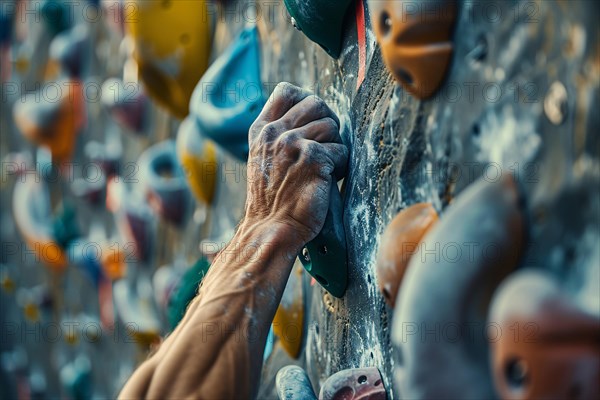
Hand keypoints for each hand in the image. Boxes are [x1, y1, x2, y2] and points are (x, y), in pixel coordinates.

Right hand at [244, 82, 347, 249]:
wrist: (271, 228)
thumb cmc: (272, 199)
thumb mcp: (263, 158)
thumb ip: (278, 134)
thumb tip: (313, 114)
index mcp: (261, 130)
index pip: (286, 91)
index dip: (305, 100)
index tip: (312, 120)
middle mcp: (275, 133)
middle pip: (316, 103)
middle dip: (327, 123)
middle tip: (325, 145)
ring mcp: (293, 144)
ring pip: (332, 126)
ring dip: (334, 146)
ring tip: (324, 167)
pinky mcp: (314, 159)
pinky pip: (341, 150)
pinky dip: (340, 167)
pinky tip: (327, 179)